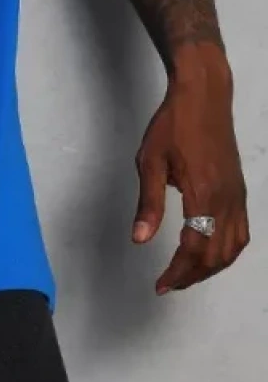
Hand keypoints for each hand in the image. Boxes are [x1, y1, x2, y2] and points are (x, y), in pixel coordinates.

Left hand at [132, 57, 248, 292]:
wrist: (204, 96)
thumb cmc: (173, 124)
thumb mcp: (150, 161)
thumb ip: (148, 203)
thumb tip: (140, 239)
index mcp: (203, 195)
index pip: (194, 248)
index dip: (178, 272)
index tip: (161, 285)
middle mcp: (226, 200)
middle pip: (216, 255)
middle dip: (193, 275)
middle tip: (169, 283)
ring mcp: (237, 196)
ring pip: (233, 247)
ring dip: (211, 267)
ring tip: (187, 273)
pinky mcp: (240, 190)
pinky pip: (242, 232)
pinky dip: (228, 251)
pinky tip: (211, 252)